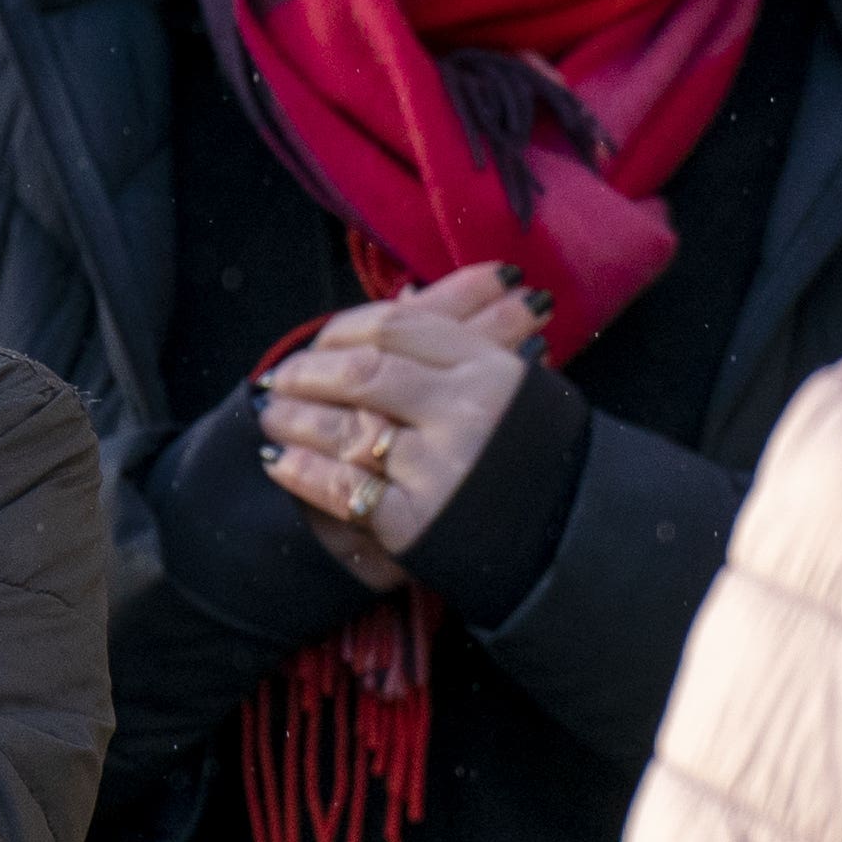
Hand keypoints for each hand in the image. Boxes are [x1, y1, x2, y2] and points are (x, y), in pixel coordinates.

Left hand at [258, 262, 546, 579]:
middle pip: (363, 371)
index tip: (316, 342)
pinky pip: (342, 487)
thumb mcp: (513, 386)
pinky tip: (281, 464)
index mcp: (489, 367)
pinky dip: (304, 472)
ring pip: (345, 426)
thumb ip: (459, 344)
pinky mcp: (417, 520)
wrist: (571, 541)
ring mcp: (439, 466)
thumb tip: (398, 300)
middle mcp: (464, 410)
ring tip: (270, 417)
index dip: (343, 330)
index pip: (398, 327)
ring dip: (294, 419)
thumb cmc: (534, 459)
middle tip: (279, 379)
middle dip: (309, 373)